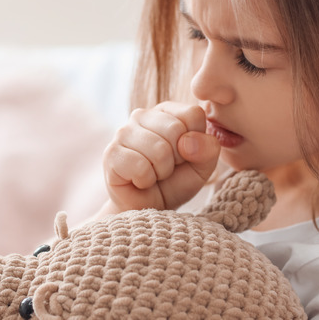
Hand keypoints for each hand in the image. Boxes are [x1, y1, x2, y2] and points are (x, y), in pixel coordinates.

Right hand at [103, 102, 220, 210]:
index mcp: (167, 111)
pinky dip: (146, 180)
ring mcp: (123, 132)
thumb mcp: (202, 166)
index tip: (184, 155)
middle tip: (166, 168)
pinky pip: (140, 166)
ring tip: (153, 175)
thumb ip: (208, 148)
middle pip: (176, 130)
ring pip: (158, 149)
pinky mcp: (111, 153)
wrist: (148, 208)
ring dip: (161, 172)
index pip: (193, 114)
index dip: (195, 142)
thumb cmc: (175, 182)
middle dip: (177, 159)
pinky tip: (139, 180)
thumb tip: (187, 141)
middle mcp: (142, 115)